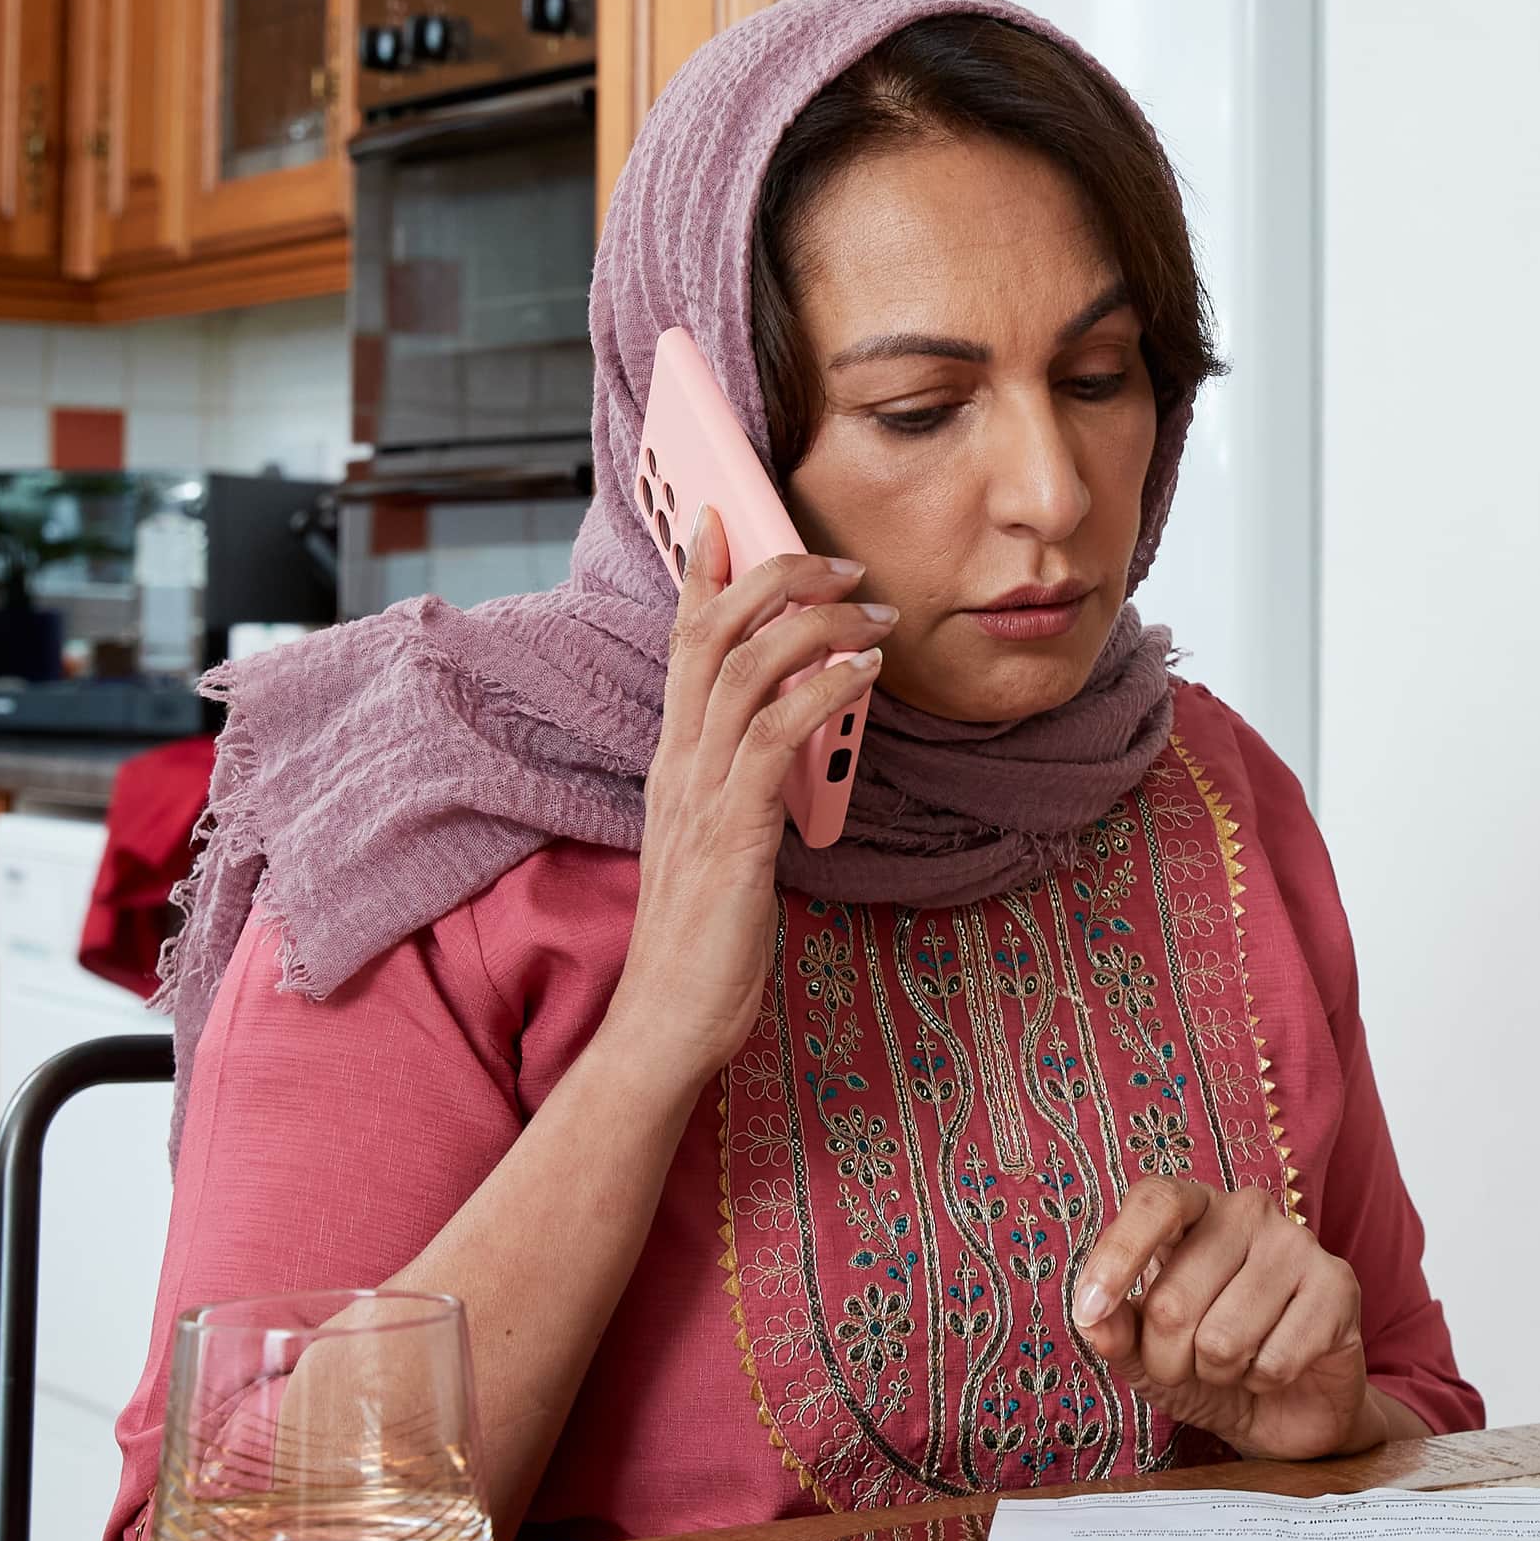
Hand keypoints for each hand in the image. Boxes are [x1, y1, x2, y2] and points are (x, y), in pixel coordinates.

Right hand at [600, 508, 891, 1088]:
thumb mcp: (724, 843)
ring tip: (872, 611)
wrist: (666, 1023)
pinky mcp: (731, 836)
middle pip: (710, 637)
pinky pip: (772, 740)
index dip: (703, 576)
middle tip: (840, 561)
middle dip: (773, 578)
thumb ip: (745, 785)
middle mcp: (677, 766)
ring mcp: (698, 797)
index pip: (682, 646)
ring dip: (813, 627)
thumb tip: (790, 741)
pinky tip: (861, 675)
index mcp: (673, 764)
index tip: (726, 517)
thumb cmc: (705, 940)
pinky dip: (820, 693)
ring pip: (743, 672)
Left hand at [1069, 1176, 1369, 1459]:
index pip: (1155, 1201)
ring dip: (1220, 1374)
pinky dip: (1264, 1383)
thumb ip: (1116, 1332)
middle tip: (1190, 1363)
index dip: (1117, 1256)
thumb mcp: (1148, 1356)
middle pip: (1172, 1301)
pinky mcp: (1338, 1287)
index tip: (1089, 1310)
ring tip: (1239, 1363)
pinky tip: (1277, 1367)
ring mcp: (1298, 1244)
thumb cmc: (1212, 1367)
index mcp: (1196, 1210)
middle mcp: (1249, 1212)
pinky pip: (1273, 1362)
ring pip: (1222, 1339)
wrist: (1291, 1406)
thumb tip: (1091, 1319)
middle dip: (1168, 1359)